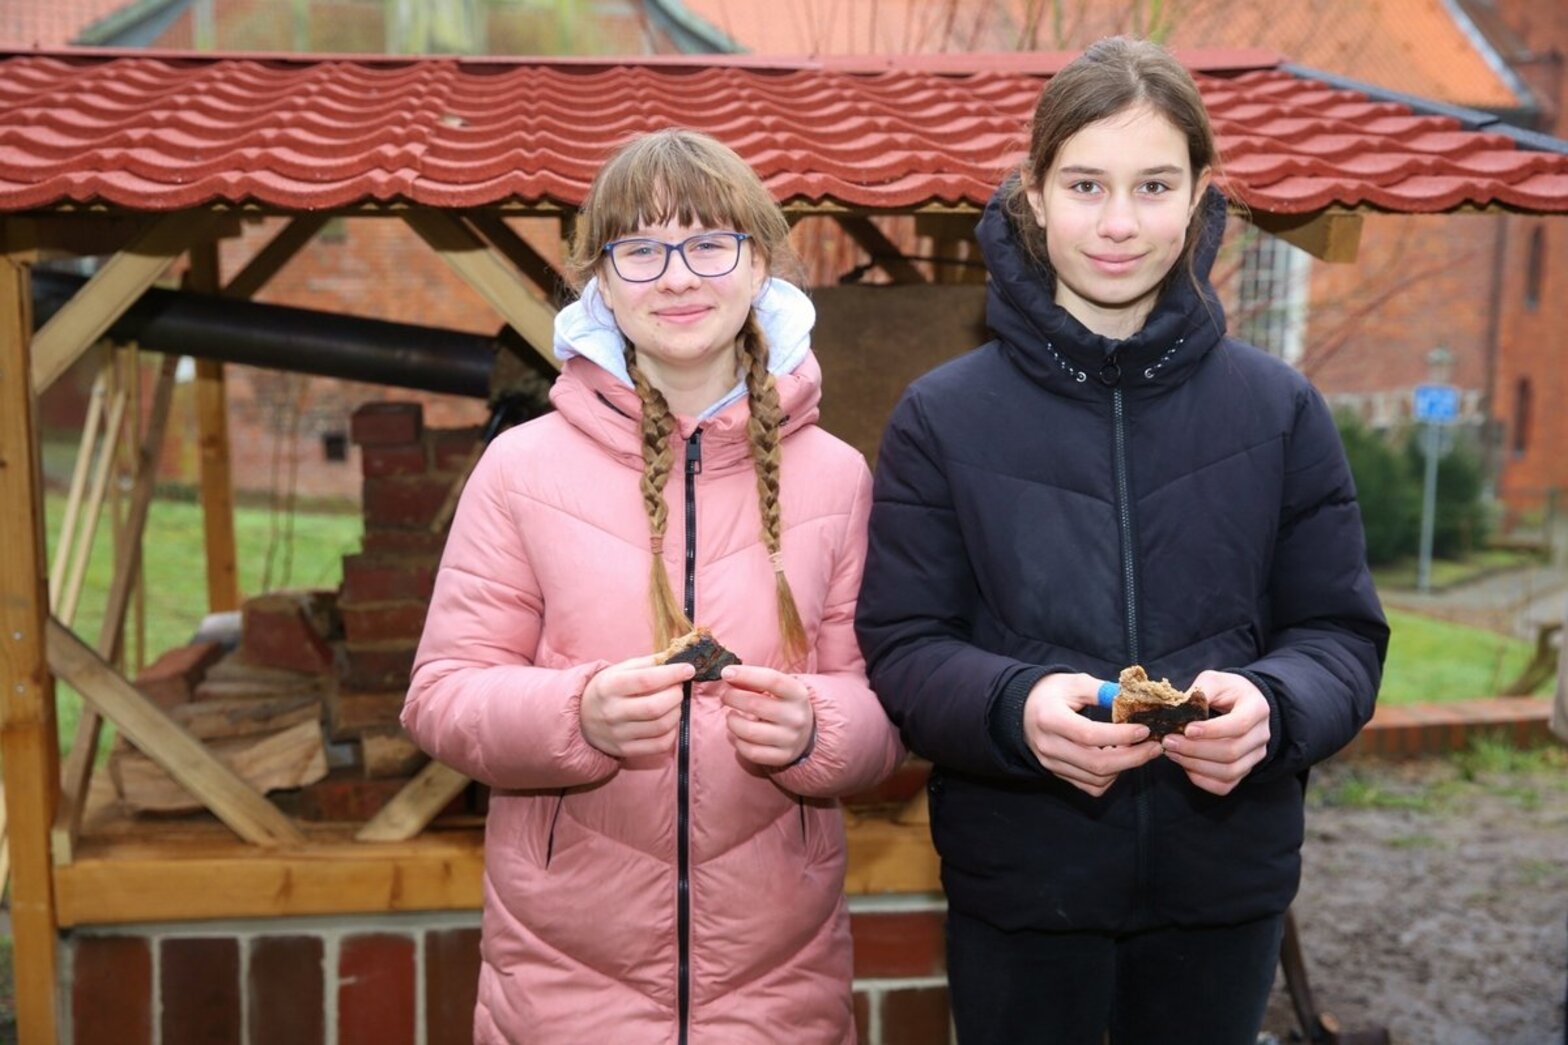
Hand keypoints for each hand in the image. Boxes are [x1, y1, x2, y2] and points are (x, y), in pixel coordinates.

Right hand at [579, 655, 693, 757]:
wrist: (580, 718)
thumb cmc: (606, 689)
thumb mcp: (619, 670)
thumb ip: (647, 663)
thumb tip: (676, 659)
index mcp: (610, 687)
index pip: (646, 680)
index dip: (672, 674)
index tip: (688, 669)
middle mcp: (613, 712)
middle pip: (656, 706)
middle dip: (676, 695)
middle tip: (678, 688)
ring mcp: (618, 734)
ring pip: (661, 726)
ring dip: (676, 712)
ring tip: (673, 703)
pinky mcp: (625, 750)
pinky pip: (659, 744)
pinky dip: (672, 732)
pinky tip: (668, 722)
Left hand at [718, 664, 815, 767]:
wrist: (808, 731)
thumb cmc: (784, 703)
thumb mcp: (778, 688)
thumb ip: (755, 680)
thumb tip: (728, 675)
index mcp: (797, 693)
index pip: (772, 680)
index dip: (746, 675)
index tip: (726, 673)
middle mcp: (796, 717)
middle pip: (755, 705)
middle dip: (732, 697)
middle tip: (725, 696)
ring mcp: (790, 739)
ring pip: (749, 731)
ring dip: (732, 722)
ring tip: (731, 716)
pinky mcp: (782, 757)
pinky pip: (750, 751)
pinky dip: (737, 741)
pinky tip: (736, 734)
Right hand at [1023, 672, 1161, 795]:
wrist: (1021, 709)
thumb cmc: (1050, 692)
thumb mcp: (1074, 683)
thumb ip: (1103, 691)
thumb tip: (1135, 700)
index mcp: (1050, 719)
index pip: (1089, 735)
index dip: (1120, 735)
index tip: (1144, 730)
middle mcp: (1049, 746)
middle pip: (1097, 763)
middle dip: (1133, 758)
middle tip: (1154, 746)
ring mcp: (1052, 764)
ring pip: (1096, 779)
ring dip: (1124, 768)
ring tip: (1139, 750)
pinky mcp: (1058, 774)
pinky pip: (1090, 786)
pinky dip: (1110, 778)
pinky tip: (1119, 760)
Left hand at [1160, 670, 1270, 795]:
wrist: (1243, 703)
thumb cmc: (1227, 691)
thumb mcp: (1214, 680)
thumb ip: (1199, 691)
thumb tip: (1178, 708)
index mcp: (1257, 709)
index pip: (1239, 725)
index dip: (1212, 730)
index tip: (1186, 729)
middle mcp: (1261, 736)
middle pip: (1231, 752)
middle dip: (1195, 750)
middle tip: (1169, 742)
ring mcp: (1254, 756)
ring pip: (1228, 771)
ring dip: (1196, 765)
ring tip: (1172, 753)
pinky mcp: (1244, 770)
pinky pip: (1225, 786)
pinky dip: (1203, 780)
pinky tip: (1186, 766)